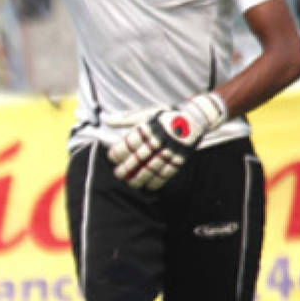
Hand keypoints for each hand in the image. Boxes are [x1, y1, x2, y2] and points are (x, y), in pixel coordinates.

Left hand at [107, 93, 226, 189]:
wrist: (193, 119)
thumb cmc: (164, 117)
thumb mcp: (145, 114)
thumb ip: (125, 119)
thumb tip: (105, 120)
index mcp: (149, 127)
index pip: (131, 142)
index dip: (119, 151)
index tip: (111, 158)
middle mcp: (159, 139)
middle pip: (140, 156)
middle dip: (127, 167)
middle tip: (118, 174)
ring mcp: (170, 149)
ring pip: (153, 166)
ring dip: (140, 177)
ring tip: (131, 183)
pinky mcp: (180, 158)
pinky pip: (168, 172)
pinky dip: (158, 181)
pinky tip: (149, 186)